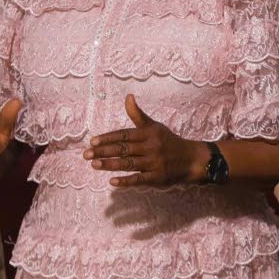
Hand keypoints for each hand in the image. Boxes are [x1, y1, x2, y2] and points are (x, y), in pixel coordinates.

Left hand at [84, 94, 205, 187]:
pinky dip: (126, 181)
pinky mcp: (157, 178)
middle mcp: (151, 147)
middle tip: (86, 155)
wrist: (192, 159)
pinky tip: (112, 182)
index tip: (93, 141)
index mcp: (148, 133)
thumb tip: (128, 96)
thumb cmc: (169, 141)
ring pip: (129, 163)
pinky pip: (139, 179)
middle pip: (124, 149)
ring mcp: (154, 163)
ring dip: (110, 165)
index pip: (124, 134)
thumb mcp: (154, 126)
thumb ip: (138, 114)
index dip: (108, 138)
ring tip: (94, 165)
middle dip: (104, 151)